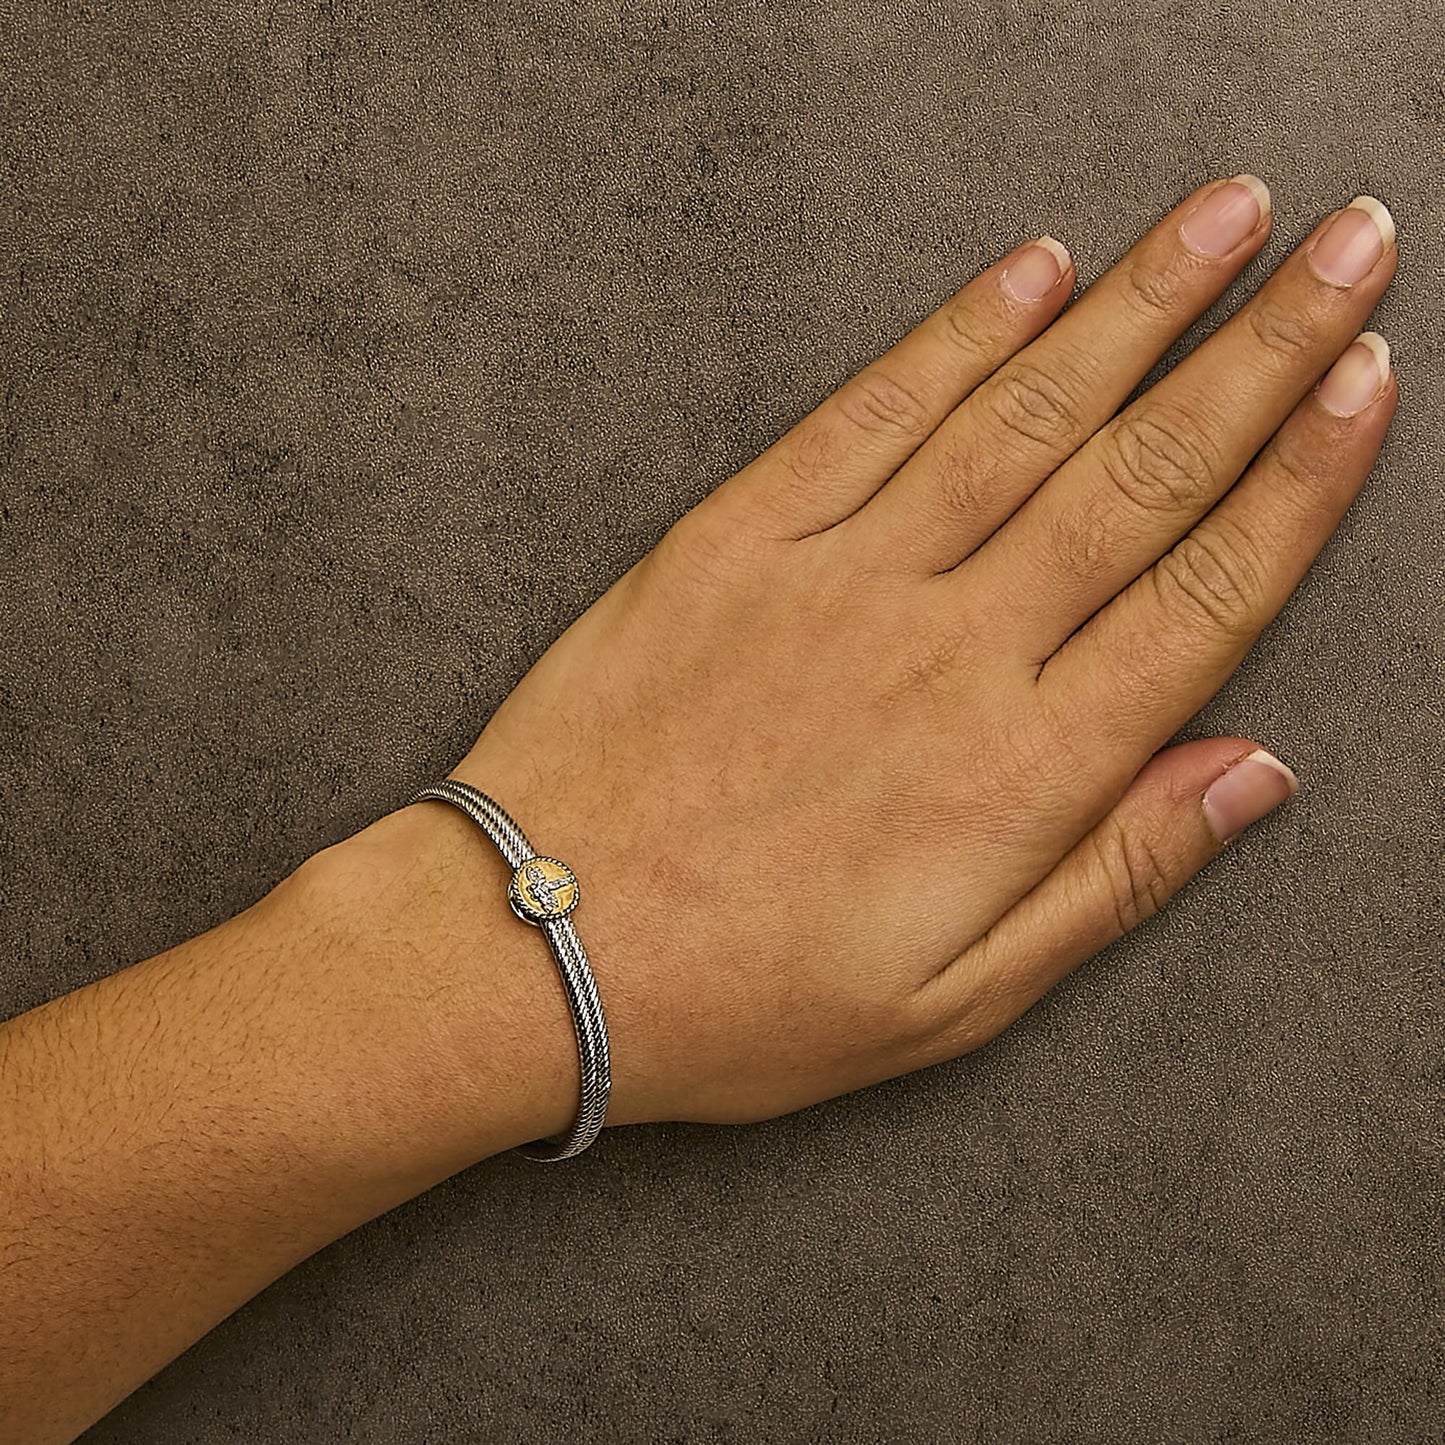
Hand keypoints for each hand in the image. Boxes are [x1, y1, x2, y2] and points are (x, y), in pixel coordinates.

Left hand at [389, 174, 1396, 1129]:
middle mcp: (948, 649)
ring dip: (1135, 304)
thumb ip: (1113, 877)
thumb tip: (1249, 775)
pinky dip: (955, 336)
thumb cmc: (741, 995)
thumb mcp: (953, 1000)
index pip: (1205, 593)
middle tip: (1349, 243)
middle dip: (1262, 348)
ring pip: (1021, 416)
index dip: (1304, 478)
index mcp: (1019, 769)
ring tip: (1225, 216)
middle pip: (1141, 473)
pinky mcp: (734, 538)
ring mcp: (837, 577)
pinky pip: (866, 414)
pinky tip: (1029, 271)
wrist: (533, 948)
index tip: (1368, 380)